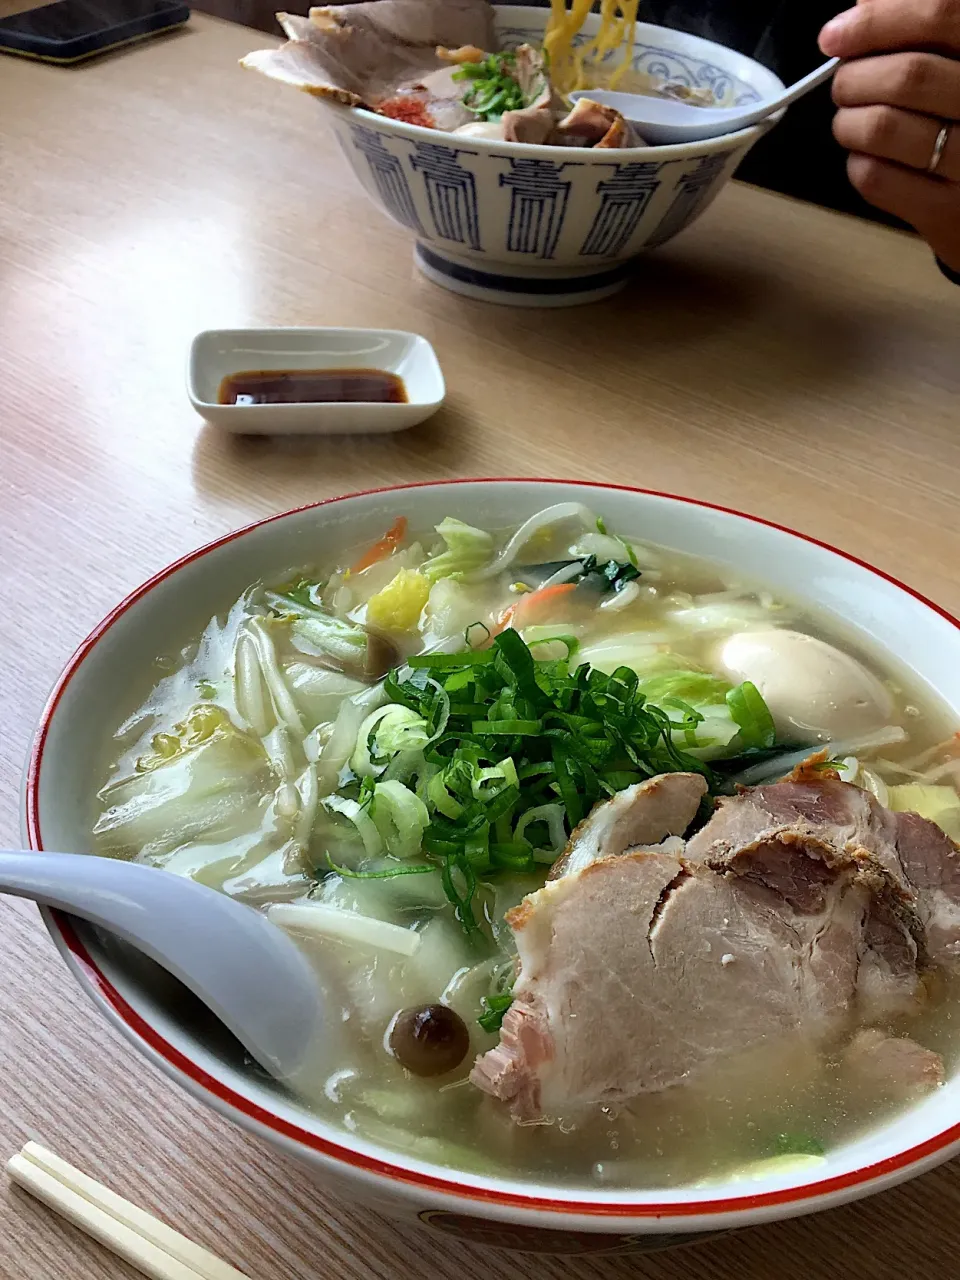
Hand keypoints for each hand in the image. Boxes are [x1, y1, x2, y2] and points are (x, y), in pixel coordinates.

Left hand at [819, 0, 959, 272]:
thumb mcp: (959, 62)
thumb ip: (925, 28)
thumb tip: (864, 4)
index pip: (941, 13)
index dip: (878, 19)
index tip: (835, 35)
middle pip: (907, 74)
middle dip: (853, 78)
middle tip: (844, 85)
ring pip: (883, 127)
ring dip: (848, 121)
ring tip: (851, 120)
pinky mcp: (946, 212)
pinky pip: (876, 178)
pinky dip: (856, 162)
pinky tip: (867, 155)